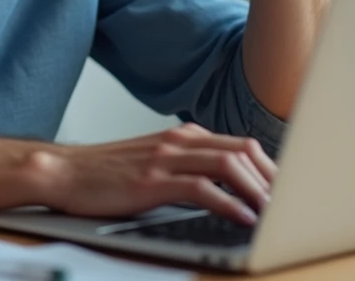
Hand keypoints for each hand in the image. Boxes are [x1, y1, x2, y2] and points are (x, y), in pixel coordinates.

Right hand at [33, 123, 275, 224]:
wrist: (63, 172)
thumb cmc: (106, 174)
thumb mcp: (153, 162)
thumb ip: (187, 167)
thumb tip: (226, 190)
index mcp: (183, 136)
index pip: (241, 145)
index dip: (271, 168)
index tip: (287, 192)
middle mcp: (179, 140)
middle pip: (244, 151)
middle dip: (273, 179)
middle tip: (291, 205)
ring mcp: (166, 158)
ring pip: (228, 166)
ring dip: (258, 192)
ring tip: (274, 214)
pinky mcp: (152, 180)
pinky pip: (202, 188)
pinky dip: (229, 204)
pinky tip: (242, 219)